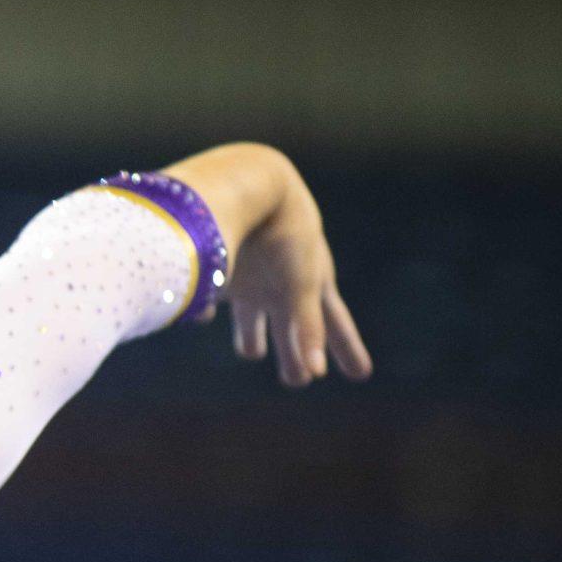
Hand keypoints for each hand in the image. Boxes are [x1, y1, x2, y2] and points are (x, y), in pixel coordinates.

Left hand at [202, 172, 372, 388]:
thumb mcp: (299, 284)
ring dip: (252, 335)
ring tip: (252, 352)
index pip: (335, 325)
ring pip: (252, 313)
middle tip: (298, 380)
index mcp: (313, 283)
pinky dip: (206, 308)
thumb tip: (312, 376)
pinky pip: (211, 294)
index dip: (347, 349)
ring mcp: (250, 272)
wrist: (247, 181)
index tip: (361, 375)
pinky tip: (200, 314)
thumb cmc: (282, 235)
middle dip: (295, 353)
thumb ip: (305, 329)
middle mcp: (283, 281)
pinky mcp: (217, 264)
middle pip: (292, 325)